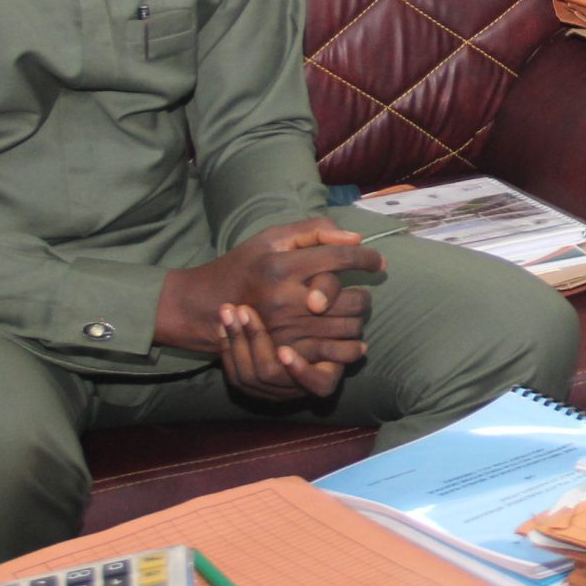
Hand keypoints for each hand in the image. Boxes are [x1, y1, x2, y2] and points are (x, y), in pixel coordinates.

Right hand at [155, 218, 379, 362]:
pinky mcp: (286, 353)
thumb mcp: (273, 237)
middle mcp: (285, 300)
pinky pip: (334, 354)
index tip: (378, 261)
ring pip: (348, 328)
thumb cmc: (246, 265)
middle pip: (351, 298)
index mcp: (282, 267)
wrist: (208, 306)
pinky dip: (350, 347)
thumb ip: (314, 231)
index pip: (340, 258)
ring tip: (352, 312)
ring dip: (358, 320)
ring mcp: (286, 331)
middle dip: (364, 294)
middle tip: (362, 291)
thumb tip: (356, 239)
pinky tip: (349, 337)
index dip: (367, 257)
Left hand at [216, 302, 348, 400]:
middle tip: (244, 310)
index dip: (300, 370)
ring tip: (229, 311)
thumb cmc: (321, 304)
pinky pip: (235, 376)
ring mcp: (273, 391)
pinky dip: (227, 349)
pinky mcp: (252, 387)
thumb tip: (315, 303)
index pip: (319, 384)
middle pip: (271, 375)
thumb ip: (328, 289)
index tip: (284, 350)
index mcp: (327, 372)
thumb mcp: (329, 291)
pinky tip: (224, 325)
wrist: (298, 315)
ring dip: (236, 340)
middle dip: (255, 339)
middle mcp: (298, 388)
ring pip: (249, 376)